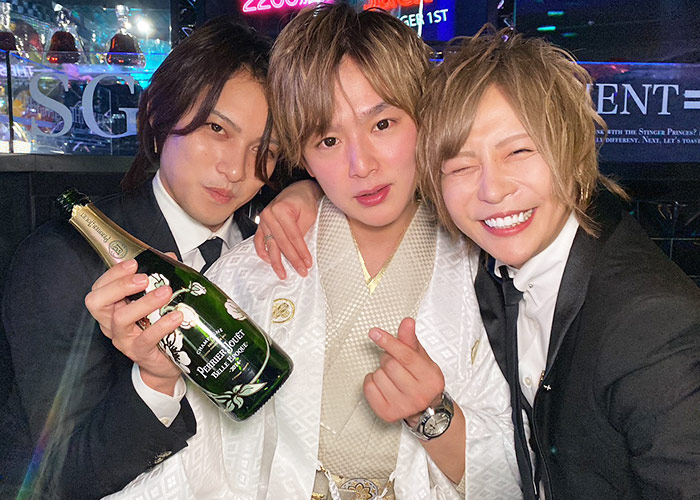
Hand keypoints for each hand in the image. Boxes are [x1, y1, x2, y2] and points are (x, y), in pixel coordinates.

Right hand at [84, 258, 182, 394]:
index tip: (133, 263)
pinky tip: (176, 316)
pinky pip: (146, 338)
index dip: (113, 274)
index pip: (99, 288)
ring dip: (144, 302)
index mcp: (112, 308)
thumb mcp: (154, 302)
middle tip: (144, 279)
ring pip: (121, 318)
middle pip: (97, 302)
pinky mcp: (139, 352)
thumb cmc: (155, 328)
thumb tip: (170, 258)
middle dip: (119, 286)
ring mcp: (123, 339)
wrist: (164, 362)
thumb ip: (159, 278)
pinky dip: (162, 325)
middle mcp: (111, 323)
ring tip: (165, 292)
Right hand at [254, 180, 321, 278]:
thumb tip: (299, 252)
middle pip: (282, 243)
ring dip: (276, 261)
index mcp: (281, 209)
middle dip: (292, 259)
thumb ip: (301, 232)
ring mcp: (263, 219)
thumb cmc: (304, 200)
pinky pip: (258, 240)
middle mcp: (269, 214)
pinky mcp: (261, 223)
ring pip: (270, 244)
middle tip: (300, 271)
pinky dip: (262, 251)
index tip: (307, 263)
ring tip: (282, 273)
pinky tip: (268, 260)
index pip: (293, 237)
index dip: (301, 252)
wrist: (298, 190)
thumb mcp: (308, 215)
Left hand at [364, 317, 444, 423]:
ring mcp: (403, 407)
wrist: (426, 410)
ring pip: (378, 375)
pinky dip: (371, 381)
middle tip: (394, 362)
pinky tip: (383, 384)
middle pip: (390, 364)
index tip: (375, 333)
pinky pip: (368, 388)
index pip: (406, 356)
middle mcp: (418, 395)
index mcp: (430, 379)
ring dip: (380, 371)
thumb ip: (410, 340)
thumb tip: (407, 323)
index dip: (389, 342)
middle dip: (388, 358)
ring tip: (391, 376)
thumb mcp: (421, 358)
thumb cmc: (423, 381)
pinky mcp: (387, 414)